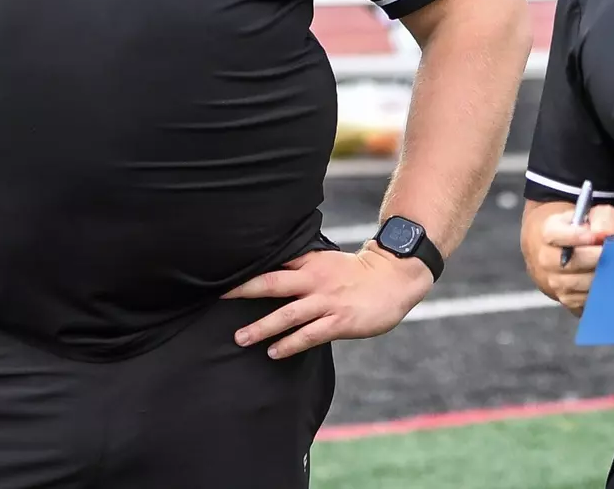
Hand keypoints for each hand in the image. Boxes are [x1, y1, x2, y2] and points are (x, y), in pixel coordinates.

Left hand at [222, 246, 434, 359]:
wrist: (393, 278)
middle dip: (245, 292)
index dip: (248, 272)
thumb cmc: (357, 272)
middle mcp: (315, 281)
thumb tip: (272, 273)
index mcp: (310, 263)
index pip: (273, 266)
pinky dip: (289, 343)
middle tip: (221, 299)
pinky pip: (309, 335)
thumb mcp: (327, 261)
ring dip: (262, 326)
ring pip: (288, 314)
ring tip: (240, 337)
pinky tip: (274, 352)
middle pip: (273, 284)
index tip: (223, 277)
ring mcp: (327, 302)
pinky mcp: (339, 321)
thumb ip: (302, 267)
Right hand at [529, 204, 613, 314]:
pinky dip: (599, 290)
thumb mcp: (595, 215)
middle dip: (594, 259)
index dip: (577, 236)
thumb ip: (602, 219)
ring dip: (598, 275)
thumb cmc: (585, 229)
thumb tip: (605, 234)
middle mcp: (545, 258)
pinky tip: (607, 279)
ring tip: (613, 266)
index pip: (555, 234)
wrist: (568, 250)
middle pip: (568, 263)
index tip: (598, 237)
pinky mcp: (565, 299)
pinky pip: (584, 299)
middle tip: (612, 253)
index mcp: (548, 231)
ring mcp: (553, 281)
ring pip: (578, 283)